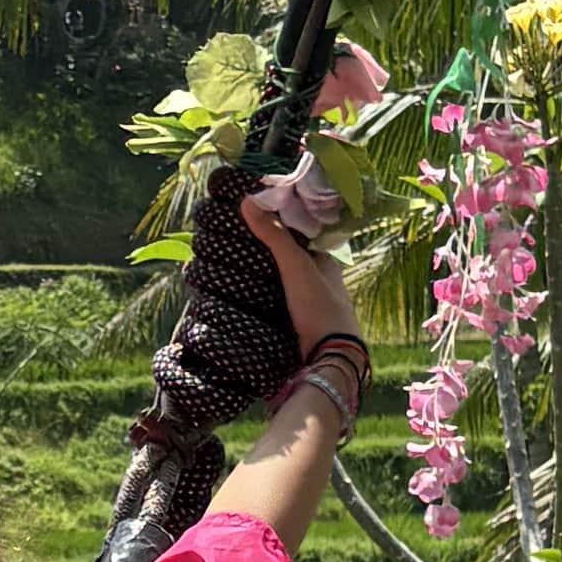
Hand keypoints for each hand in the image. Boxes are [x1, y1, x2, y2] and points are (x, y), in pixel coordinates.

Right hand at [241, 182, 362, 365]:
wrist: (329, 361)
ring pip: (283, 282)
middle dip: (269, 250)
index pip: (303, 234)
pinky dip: (261, 296)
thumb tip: (247, 200)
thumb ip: (275, 235)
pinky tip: (242, 294)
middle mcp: (321, 282)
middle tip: (237, 239)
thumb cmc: (320, 308)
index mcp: (327, 262)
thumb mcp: (296, 266)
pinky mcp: (298, 326)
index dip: (283, 223)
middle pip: (292, 258)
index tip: (256, 213)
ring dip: (262, 275)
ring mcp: (311, 305)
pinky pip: (276, 304)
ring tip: (231, 263)